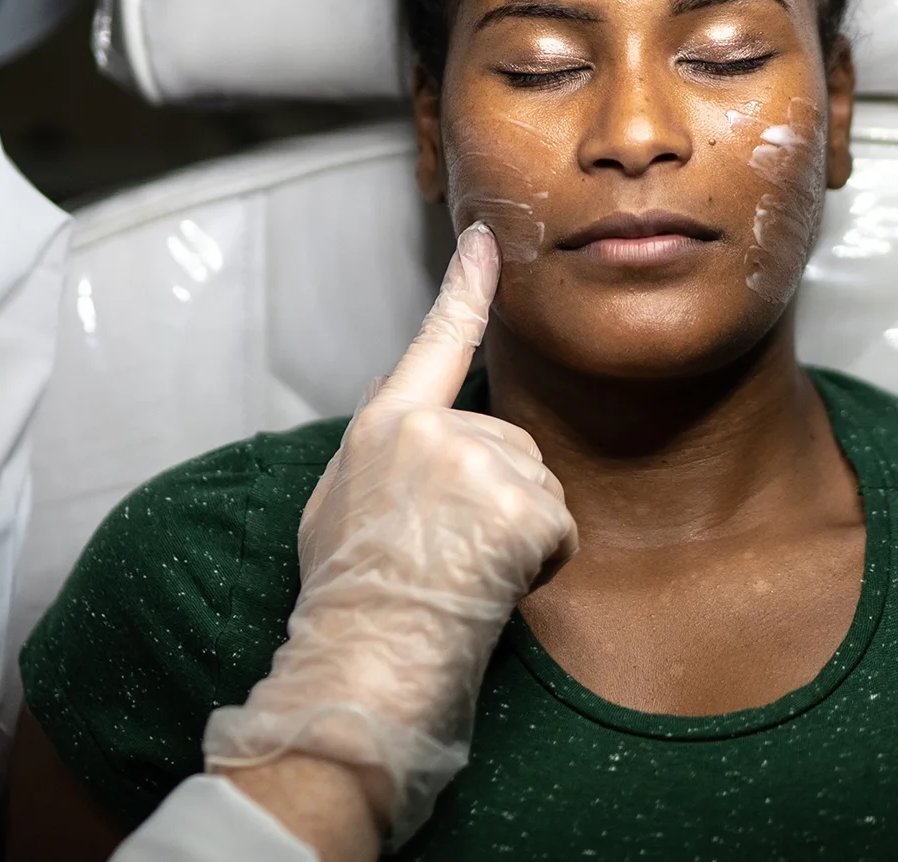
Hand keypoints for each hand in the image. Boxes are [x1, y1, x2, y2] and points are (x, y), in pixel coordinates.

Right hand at [206, 222, 575, 842]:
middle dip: (500, 503)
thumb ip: (379, 458)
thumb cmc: (349, 599)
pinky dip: (539, 564)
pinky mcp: (521, 505)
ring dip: (518, 538)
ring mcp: (478, 464)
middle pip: (510, 447)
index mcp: (383, 427)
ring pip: (537, 489)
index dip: (465, 288)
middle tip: (447, 558)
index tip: (485, 238)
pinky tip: (492, 586)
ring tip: (460, 576)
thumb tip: (395, 422)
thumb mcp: (339, 508)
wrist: (363, 659)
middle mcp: (430, 431)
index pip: (434, 342)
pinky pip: (557, 529)